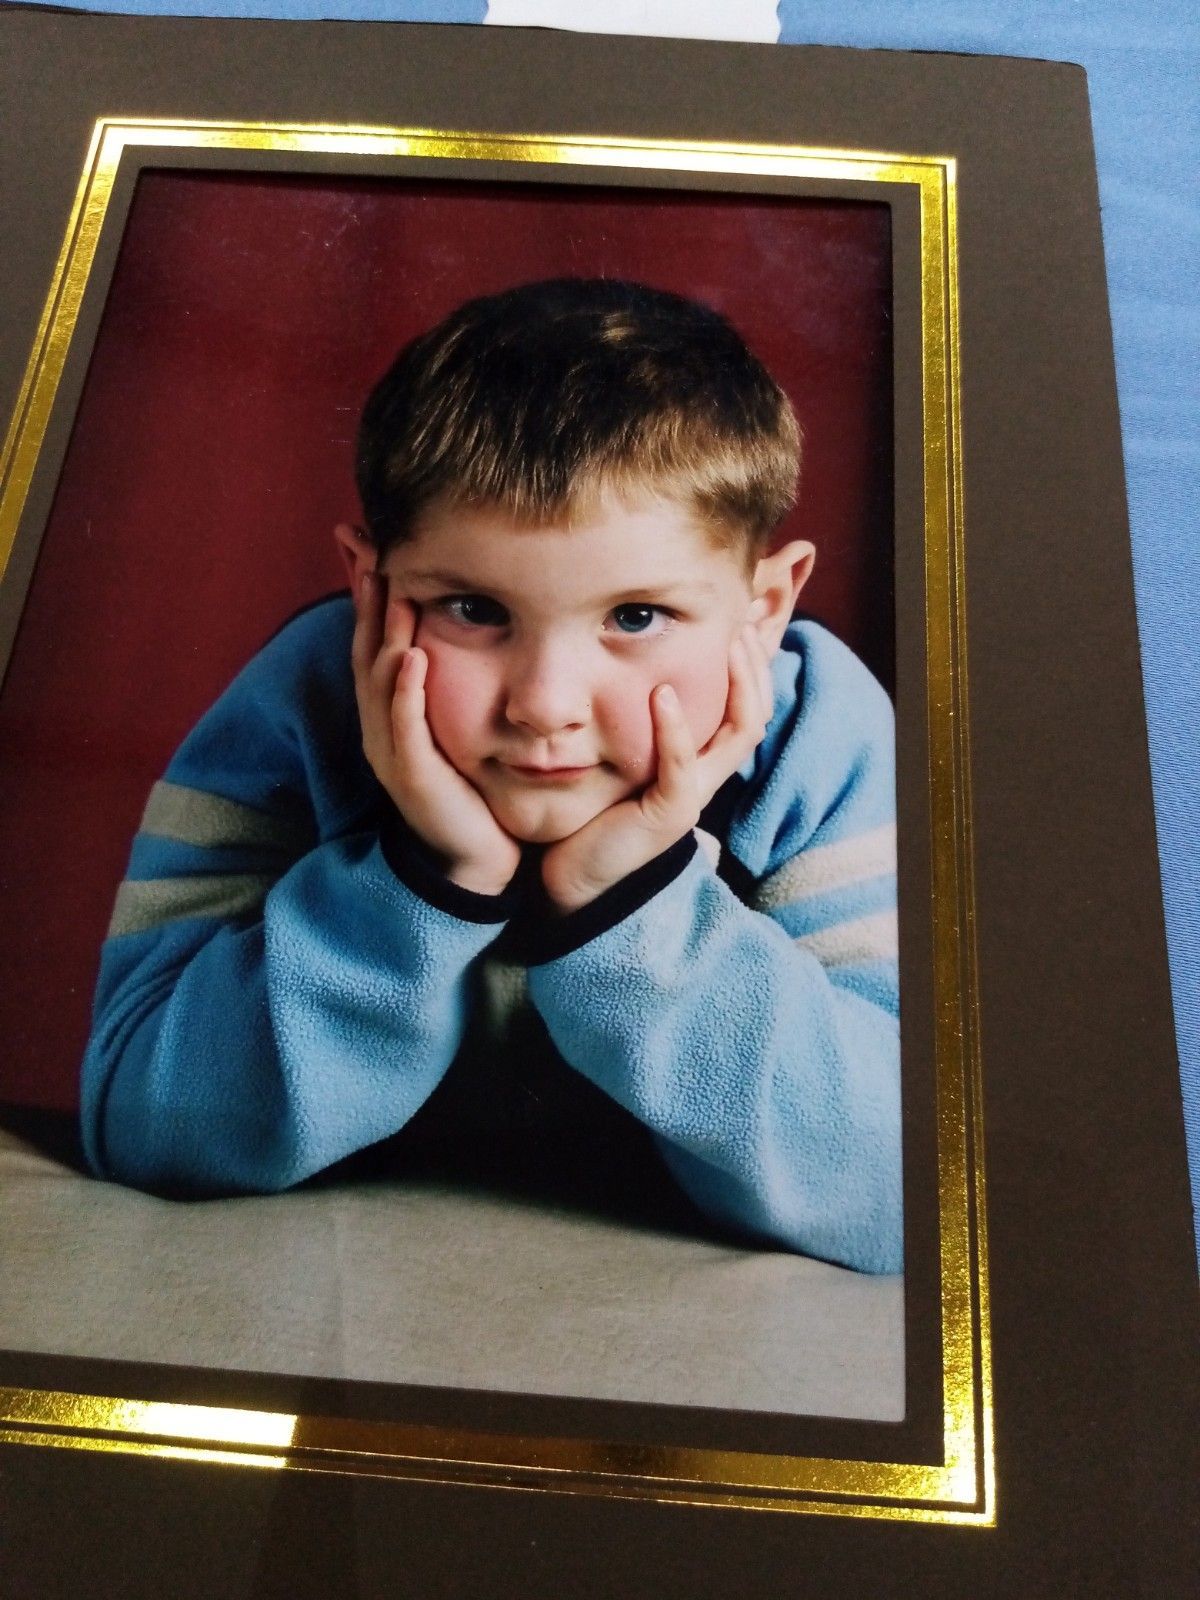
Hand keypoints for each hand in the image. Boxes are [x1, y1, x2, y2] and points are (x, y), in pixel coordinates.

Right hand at [352, 572, 522, 895]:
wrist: (475, 857)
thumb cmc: (469, 790)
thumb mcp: (454, 725)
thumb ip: (446, 683)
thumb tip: (453, 636)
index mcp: (389, 709)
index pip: (373, 635)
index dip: (367, 587)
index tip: (364, 538)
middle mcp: (380, 723)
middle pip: (366, 645)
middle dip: (366, 593)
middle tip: (366, 541)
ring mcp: (390, 747)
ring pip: (378, 678)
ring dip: (382, 629)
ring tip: (389, 582)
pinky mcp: (411, 773)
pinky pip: (403, 725)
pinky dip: (403, 690)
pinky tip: (409, 656)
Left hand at [541, 623, 774, 912]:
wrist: (575, 873)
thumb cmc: (593, 809)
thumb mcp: (622, 753)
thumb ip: (634, 718)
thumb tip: (628, 662)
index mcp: (700, 761)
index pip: (748, 707)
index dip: (754, 667)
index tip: (746, 622)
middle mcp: (706, 776)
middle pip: (756, 715)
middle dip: (756, 668)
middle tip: (745, 624)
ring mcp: (693, 795)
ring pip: (740, 736)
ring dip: (737, 687)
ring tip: (727, 647)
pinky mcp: (669, 814)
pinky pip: (682, 767)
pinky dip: (676, 730)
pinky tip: (663, 695)